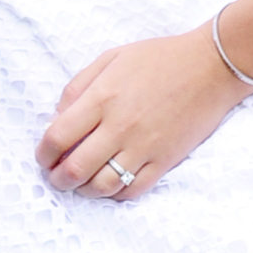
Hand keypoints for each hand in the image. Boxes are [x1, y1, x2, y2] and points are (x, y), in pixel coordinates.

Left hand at [36, 27, 243, 200]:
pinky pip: (134, 190)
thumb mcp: (111, 58)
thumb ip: (79, 86)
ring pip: (103, 185)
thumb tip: (58, 116)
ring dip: (84, 191)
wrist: (210, 67)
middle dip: (58, 179)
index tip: (42, 157)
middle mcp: (119, 126)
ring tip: (79, 185)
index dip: (43, 153)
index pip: (58, 136)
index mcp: (102, 98)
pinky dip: (116, 194)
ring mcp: (144, 147)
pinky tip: (109, 186)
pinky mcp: (165, 161)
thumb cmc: (158, 58)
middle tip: (55, 177)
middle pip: (76, 168)